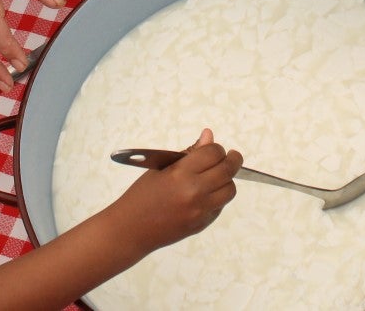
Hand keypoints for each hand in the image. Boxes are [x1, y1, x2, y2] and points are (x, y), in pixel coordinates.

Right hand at [109, 129, 241, 256]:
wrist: (131, 229)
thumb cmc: (141, 195)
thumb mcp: (161, 168)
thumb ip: (189, 153)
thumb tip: (209, 136)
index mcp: (181, 174)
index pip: (213, 153)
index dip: (216, 147)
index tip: (214, 148)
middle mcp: (194, 192)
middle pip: (227, 170)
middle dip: (233, 160)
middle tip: (232, 156)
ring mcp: (200, 211)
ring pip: (230, 190)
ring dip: (227, 180)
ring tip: (217, 176)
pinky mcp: (202, 224)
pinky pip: (220, 206)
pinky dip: (218, 197)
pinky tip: (206, 194)